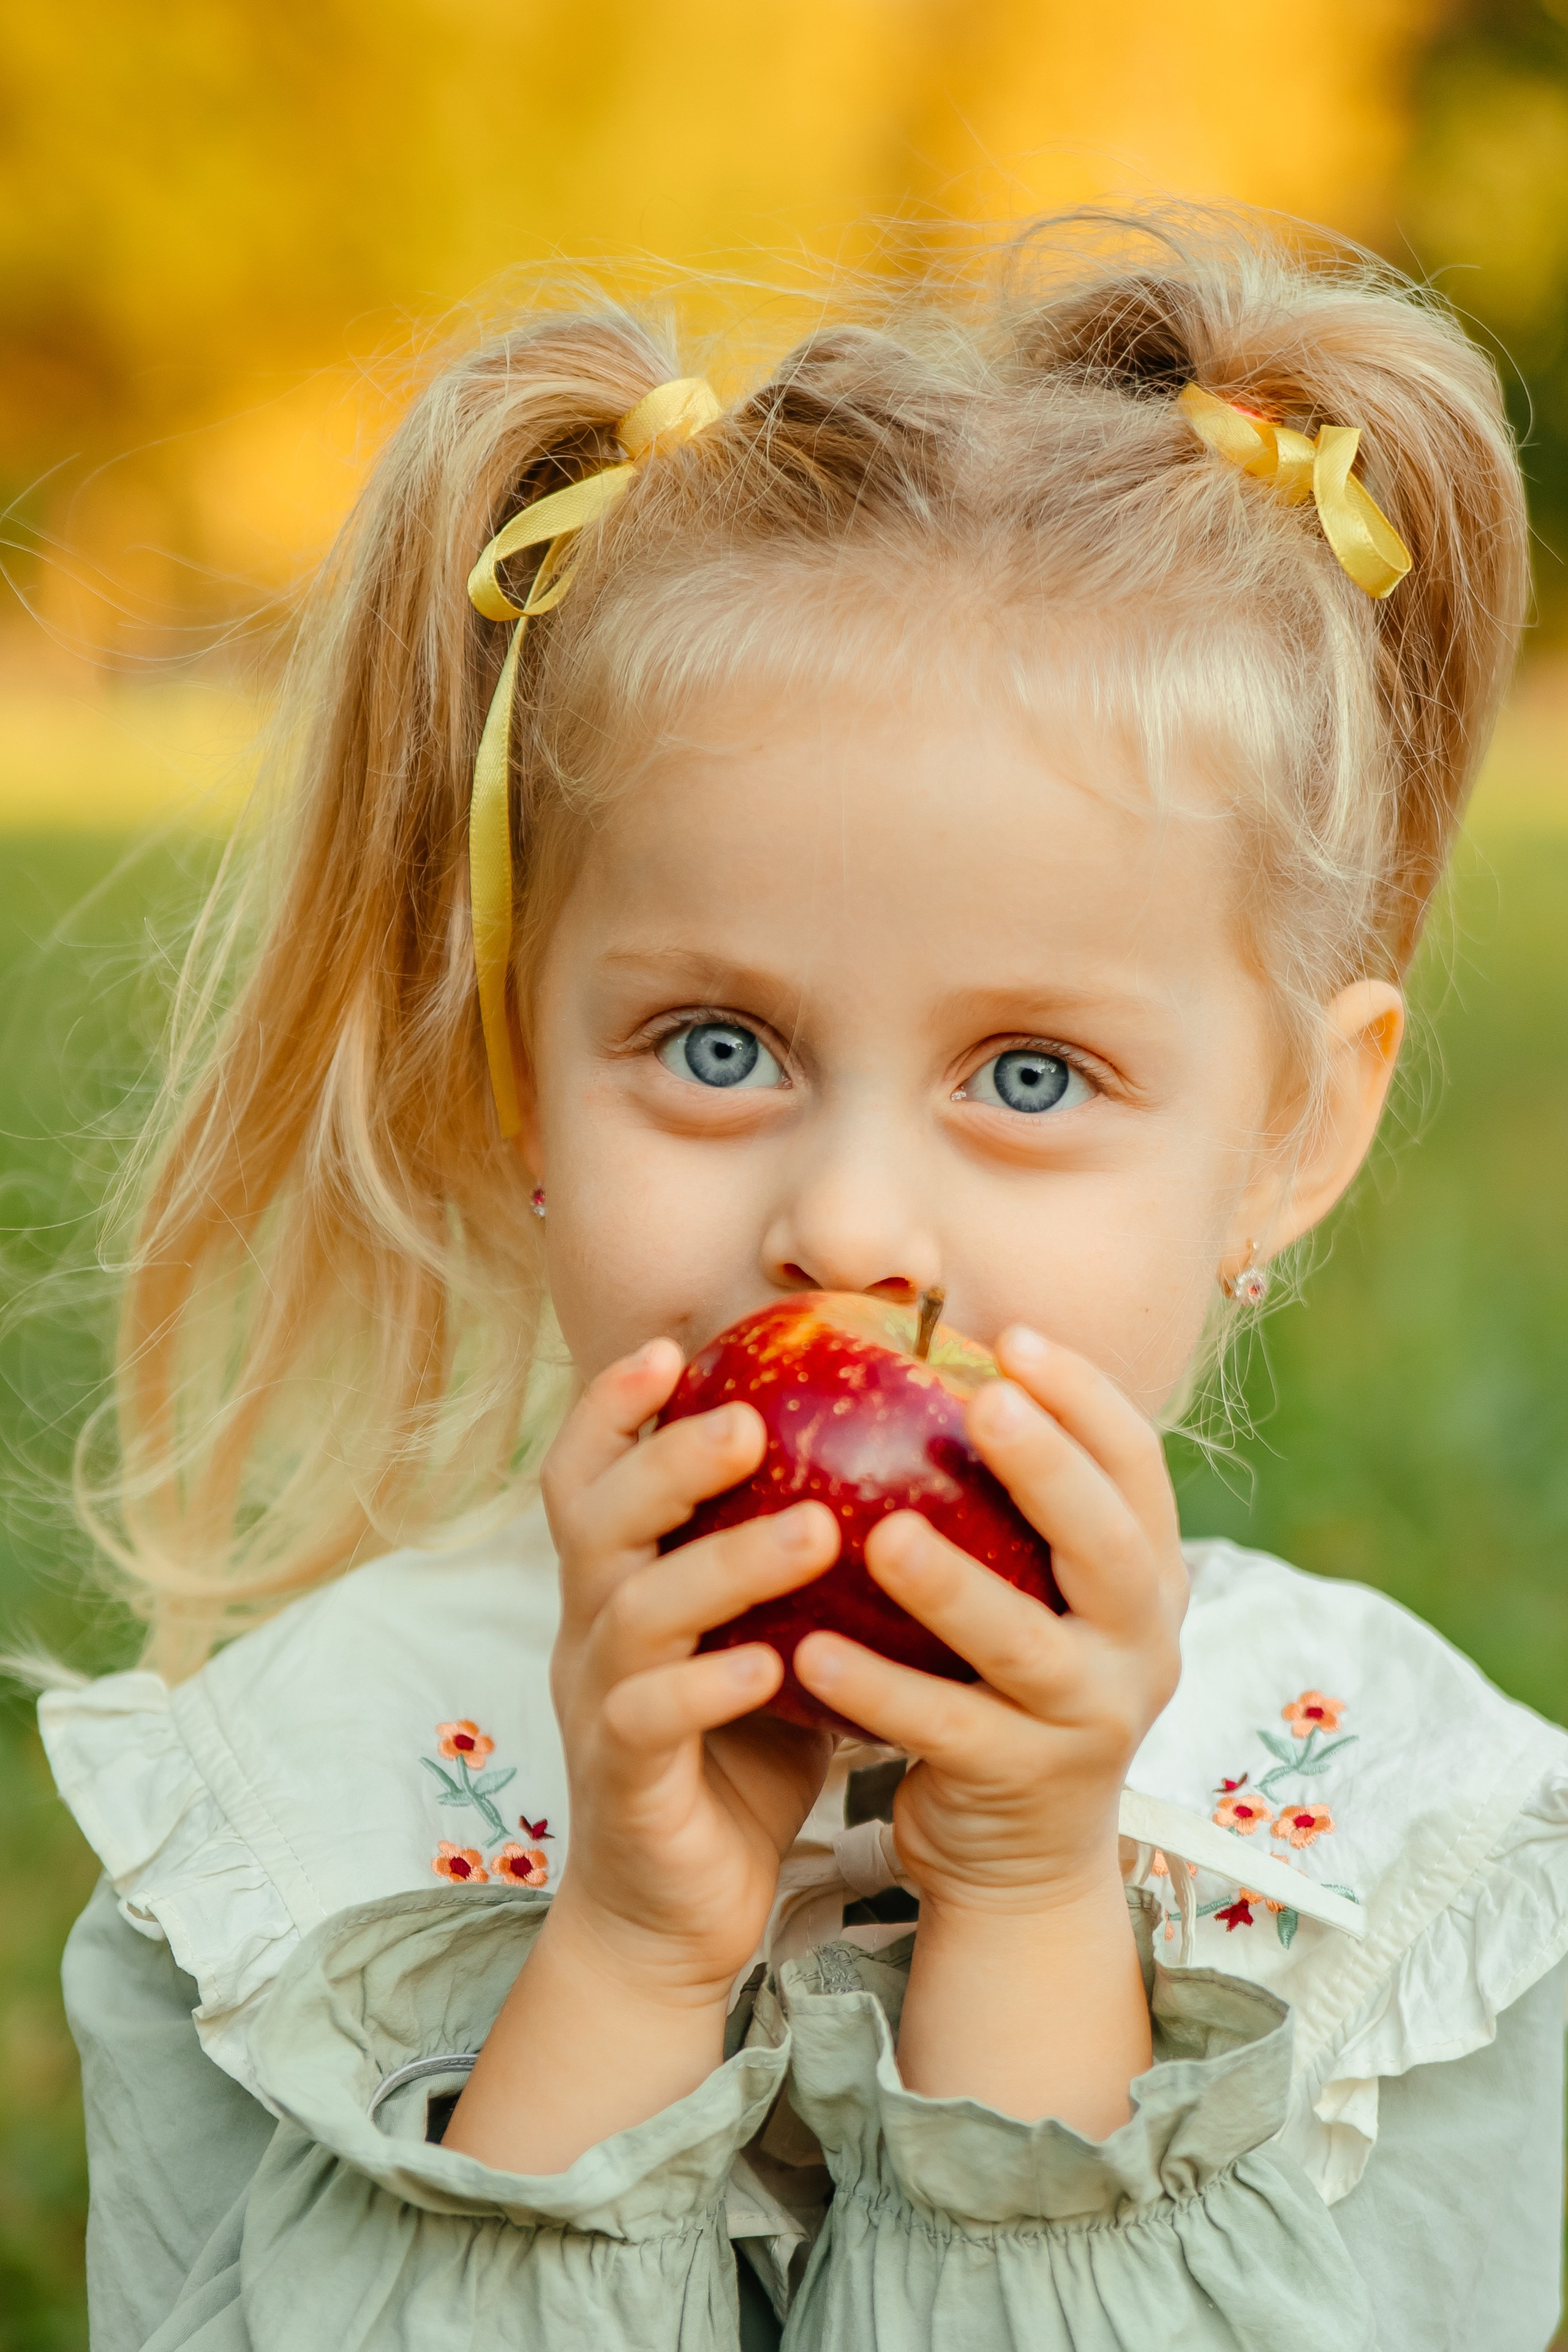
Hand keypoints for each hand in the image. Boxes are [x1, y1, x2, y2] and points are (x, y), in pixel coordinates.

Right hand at [447, 1338, 837, 2172]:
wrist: (674, 1910)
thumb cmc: (737, 1751)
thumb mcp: (761, 1631)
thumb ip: (789, 1555)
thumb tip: (895, 1456)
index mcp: (618, 1582)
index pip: (589, 1471)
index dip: (615, 1404)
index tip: (675, 1343)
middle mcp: (591, 1629)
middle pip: (597, 1519)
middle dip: (668, 1460)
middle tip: (749, 1417)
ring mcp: (599, 1704)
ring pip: (634, 1611)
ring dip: (721, 1564)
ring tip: (814, 1530)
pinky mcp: (625, 1783)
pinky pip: (651, 1720)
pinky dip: (709, 1686)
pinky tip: (773, 1667)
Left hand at [790, 1327, 1184, 2130]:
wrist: (1021, 1857)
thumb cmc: (1002, 1683)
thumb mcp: (1031, 1589)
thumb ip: (1001, 1502)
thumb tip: (912, 1362)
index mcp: (1146, 1576)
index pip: (1137, 1467)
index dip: (1086, 1399)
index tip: (1015, 1337)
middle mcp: (1142, 1643)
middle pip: (1109, 1546)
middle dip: (1051, 1470)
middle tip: (985, 1402)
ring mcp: (1092, 1720)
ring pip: (1026, 1646)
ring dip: (955, 1587)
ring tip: (882, 1535)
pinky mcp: (1026, 1785)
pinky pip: (945, 1730)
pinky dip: (880, 1689)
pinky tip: (809, 1652)